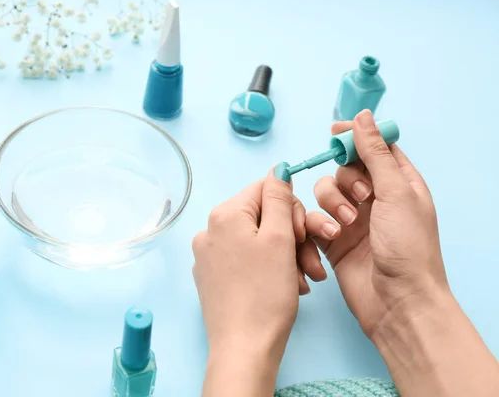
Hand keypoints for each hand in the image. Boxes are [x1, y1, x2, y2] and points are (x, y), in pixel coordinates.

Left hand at [192, 169, 334, 395]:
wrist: (244, 348)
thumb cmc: (265, 294)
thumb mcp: (280, 238)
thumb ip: (279, 198)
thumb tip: (278, 169)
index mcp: (224, 214)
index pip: (266, 188)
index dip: (292, 208)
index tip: (304, 235)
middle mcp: (209, 230)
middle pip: (261, 216)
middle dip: (291, 236)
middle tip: (310, 263)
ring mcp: (208, 256)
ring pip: (257, 240)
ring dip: (285, 255)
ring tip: (303, 280)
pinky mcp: (212, 277)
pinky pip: (245, 260)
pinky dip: (268, 268)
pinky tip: (285, 286)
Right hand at [312, 109, 446, 335]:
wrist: (397, 302)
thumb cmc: (408, 247)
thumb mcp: (396, 193)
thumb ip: (375, 154)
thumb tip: (364, 117)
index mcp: (399, 183)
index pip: (374, 148)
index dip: (355, 137)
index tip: (334, 132)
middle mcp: (375, 199)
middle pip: (345, 169)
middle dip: (345, 179)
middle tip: (361, 197)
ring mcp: (353, 219)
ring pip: (325, 192)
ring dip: (331, 203)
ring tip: (346, 225)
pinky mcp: (333, 240)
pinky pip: (314, 218)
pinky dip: (317, 223)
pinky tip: (329, 237)